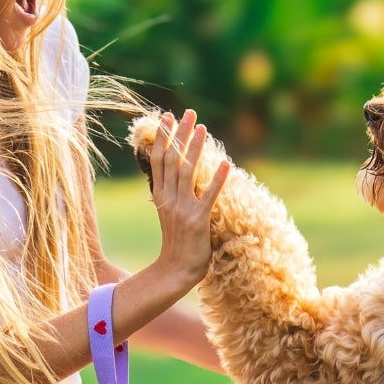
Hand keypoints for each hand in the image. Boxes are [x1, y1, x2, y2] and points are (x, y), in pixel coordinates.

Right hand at [148, 109, 228, 291]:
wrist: (175, 270)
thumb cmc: (177, 243)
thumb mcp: (168, 213)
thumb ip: (171, 192)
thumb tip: (176, 172)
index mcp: (160, 196)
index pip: (159, 159)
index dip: (163, 137)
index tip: (167, 117)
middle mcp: (169, 199)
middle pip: (173, 159)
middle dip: (180, 134)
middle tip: (189, 113)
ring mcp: (183, 209)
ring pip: (188, 171)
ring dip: (196, 148)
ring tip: (203, 128)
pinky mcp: (198, 221)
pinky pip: (209, 196)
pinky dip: (216, 180)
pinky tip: (225, 164)